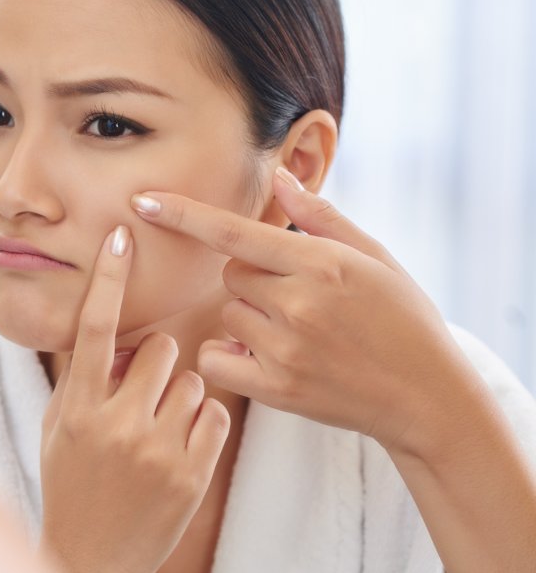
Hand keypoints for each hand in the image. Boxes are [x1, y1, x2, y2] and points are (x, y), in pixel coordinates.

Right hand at [39, 226, 230, 572]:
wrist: (89, 560)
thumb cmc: (69, 484)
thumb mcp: (59, 428)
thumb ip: (82, 379)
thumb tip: (112, 332)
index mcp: (77, 407)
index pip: (93, 327)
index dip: (107, 278)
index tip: (121, 237)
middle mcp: (115, 423)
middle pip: (158, 347)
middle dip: (155, 359)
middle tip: (144, 387)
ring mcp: (155, 450)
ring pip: (191, 378)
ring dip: (180, 392)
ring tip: (160, 427)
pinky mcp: (191, 475)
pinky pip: (213, 414)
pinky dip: (202, 421)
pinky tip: (181, 446)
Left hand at [133, 167, 535, 572]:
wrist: (428, 397)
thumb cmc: (403, 319)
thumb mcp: (373, 257)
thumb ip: (320, 216)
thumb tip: (278, 175)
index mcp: (321, 264)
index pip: (234, 232)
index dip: (184, 214)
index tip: (143, 200)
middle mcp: (298, 304)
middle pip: (230, 274)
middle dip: (252, 278)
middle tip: (297, 296)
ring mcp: (285, 349)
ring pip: (226, 313)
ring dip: (247, 317)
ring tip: (297, 331)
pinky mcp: (277, 389)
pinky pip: (217, 358)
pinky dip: (230, 354)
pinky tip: (265, 356)